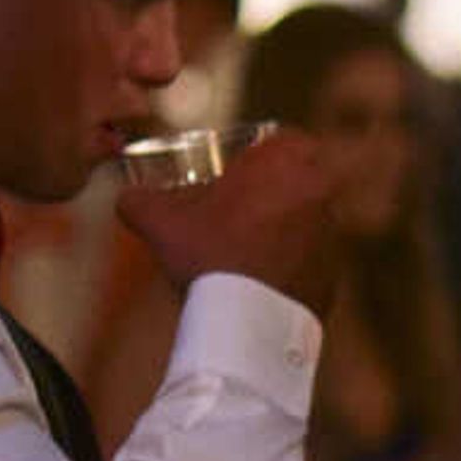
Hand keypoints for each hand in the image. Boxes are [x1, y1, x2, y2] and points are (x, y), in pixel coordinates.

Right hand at [111, 130, 337, 312]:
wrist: (245, 321)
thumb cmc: (208, 256)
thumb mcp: (161, 221)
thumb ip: (139, 200)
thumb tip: (124, 198)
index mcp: (287, 161)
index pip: (285, 139)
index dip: (260, 154)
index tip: (238, 173)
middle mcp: (320, 190)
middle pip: (299, 178)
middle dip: (272, 189)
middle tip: (238, 210)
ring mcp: (332, 233)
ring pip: (307, 218)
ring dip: (283, 226)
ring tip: (245, 250)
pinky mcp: (336, 271)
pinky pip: (312, 257)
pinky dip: (291, 264)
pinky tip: (259, 281)